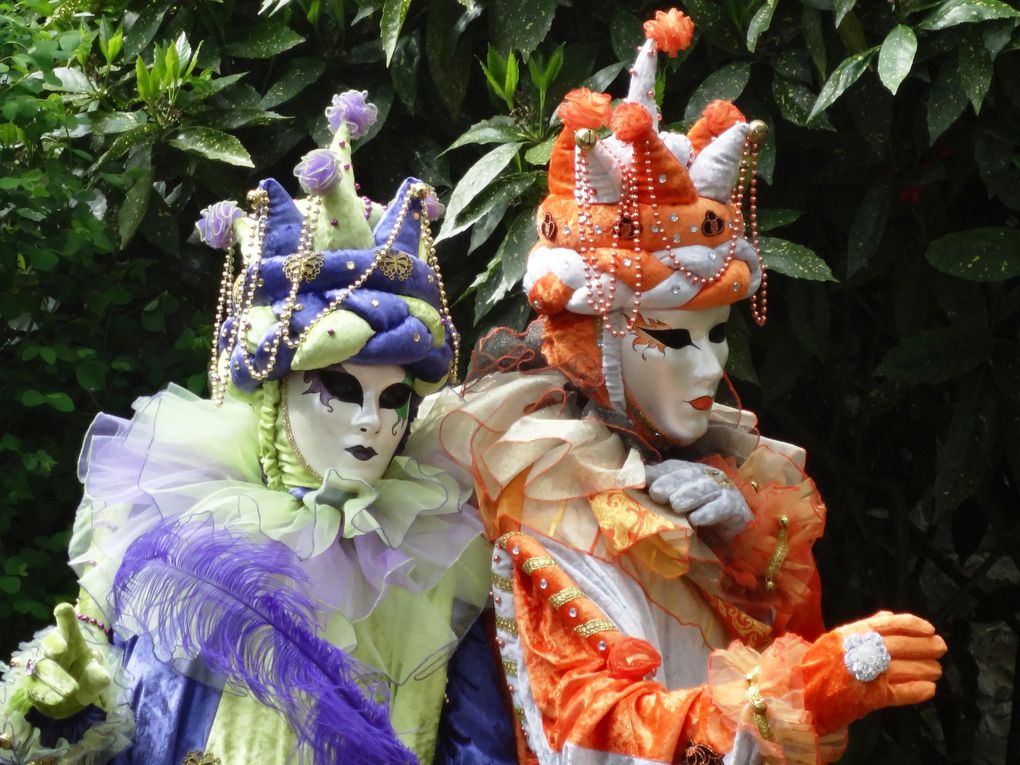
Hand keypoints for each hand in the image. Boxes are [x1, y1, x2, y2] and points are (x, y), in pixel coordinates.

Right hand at [11, 603, 110, 719]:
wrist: (73, 700)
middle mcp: (54, 651)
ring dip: (57, 678)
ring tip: (72, 690)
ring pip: (44, 668)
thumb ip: (98, 675)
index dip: (64, 617)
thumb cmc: (85, 675)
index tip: (63, 608)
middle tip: (62, 649)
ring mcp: (42, 668)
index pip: (67, 626)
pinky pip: (38, 689)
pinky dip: (48, 695)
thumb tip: (102, 677)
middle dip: (54, 645)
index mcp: (71, 641)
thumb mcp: (96, 675)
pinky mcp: (34, 687)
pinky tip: (58, 699)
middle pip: (49, 643)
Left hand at [645, 459, 752, 538]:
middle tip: (656, 494)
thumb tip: (636, 479)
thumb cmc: (699, 512)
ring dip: (689, 496)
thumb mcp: (677, 500)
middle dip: (671, 483)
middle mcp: (707, 476)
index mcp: (691, 471)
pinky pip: (722, 507)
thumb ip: (660, 489)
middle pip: (689, 475)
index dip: (658, 473)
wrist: (733, 529)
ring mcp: (723, 490)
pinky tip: (696, 520)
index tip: (642, 482)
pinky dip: (708, 513)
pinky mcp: (735, 508)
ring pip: (705, 488)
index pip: (673, 467)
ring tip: (675, 505)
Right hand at [801, 610, 945, 733]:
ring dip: (924, 669)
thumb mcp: (834, 641)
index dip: (912, 625)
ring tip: (936, 670)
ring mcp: (862, 675)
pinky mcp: (866, 699)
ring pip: (901, 669)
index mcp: (848, 634)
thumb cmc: (815, 667)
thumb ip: (863, 629)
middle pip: (898, 646)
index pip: (887, 625)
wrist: (797, 696)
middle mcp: (856, 652)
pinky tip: (929, 689)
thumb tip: (889, 618)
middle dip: (924, 647)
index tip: (929, 628)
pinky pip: (898, 694)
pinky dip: (916, 691)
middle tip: (940, 648)